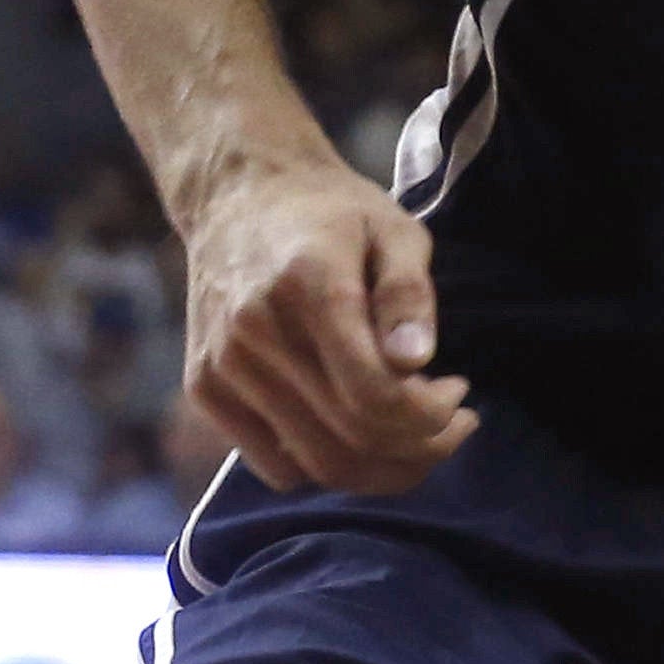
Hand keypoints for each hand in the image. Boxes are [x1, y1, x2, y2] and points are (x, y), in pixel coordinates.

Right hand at [178, 143, 472, 493]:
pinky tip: (357, 429)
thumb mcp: (395, 229)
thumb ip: (409, 294)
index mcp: (310, 289)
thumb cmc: (332, 211)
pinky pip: (272, 464)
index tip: (460, 392)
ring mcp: (223, 366)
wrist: (237, 195)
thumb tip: (416, 361)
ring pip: (313, 465)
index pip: (375, 395)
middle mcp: (256, 334)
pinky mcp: (204, 387)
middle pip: (349, 441)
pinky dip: (326, 464)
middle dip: (420, 449)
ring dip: (380, 467)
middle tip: (454, 423)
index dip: (432, 416)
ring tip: (415, 433)